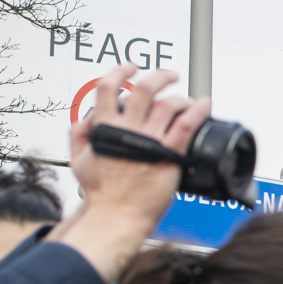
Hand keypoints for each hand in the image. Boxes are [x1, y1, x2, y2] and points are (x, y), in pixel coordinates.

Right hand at [51, 63, 211, 282]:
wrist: (116, 216)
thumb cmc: (100, 194)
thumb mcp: (77, 160)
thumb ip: (78, 135)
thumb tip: (84, 119)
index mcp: (104, 128)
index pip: (108, 88)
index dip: (120, 71)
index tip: (131, 67)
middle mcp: (127, 130)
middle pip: (143, 88)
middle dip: (158, 76)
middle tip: (168, 75)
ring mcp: (149, 141)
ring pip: (167, 104)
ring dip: (178, 96)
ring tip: (185, 98)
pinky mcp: (168, 154)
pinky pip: (185, 124)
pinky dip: (197, 110)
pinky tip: (204, 104)